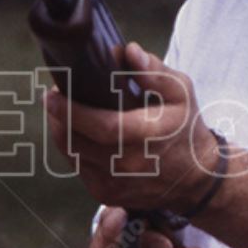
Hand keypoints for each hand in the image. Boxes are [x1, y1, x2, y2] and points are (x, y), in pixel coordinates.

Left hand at [44, 42, 221, 213]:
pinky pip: (77, 168)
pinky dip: (71, 148)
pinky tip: (75, 133)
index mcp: (148, 136)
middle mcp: (129, 165)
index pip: (101, 126)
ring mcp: (115, 184)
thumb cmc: (185, 128)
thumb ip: (155, 71)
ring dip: (60, 131)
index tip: (52, 94)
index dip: (71, 111)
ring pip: (72, 155)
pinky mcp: (106, 195)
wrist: (195, 179)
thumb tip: (128, 52)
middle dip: (57, 117)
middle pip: (76, 141)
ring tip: (60, 112)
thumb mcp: (181, 93)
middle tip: (53, 97)